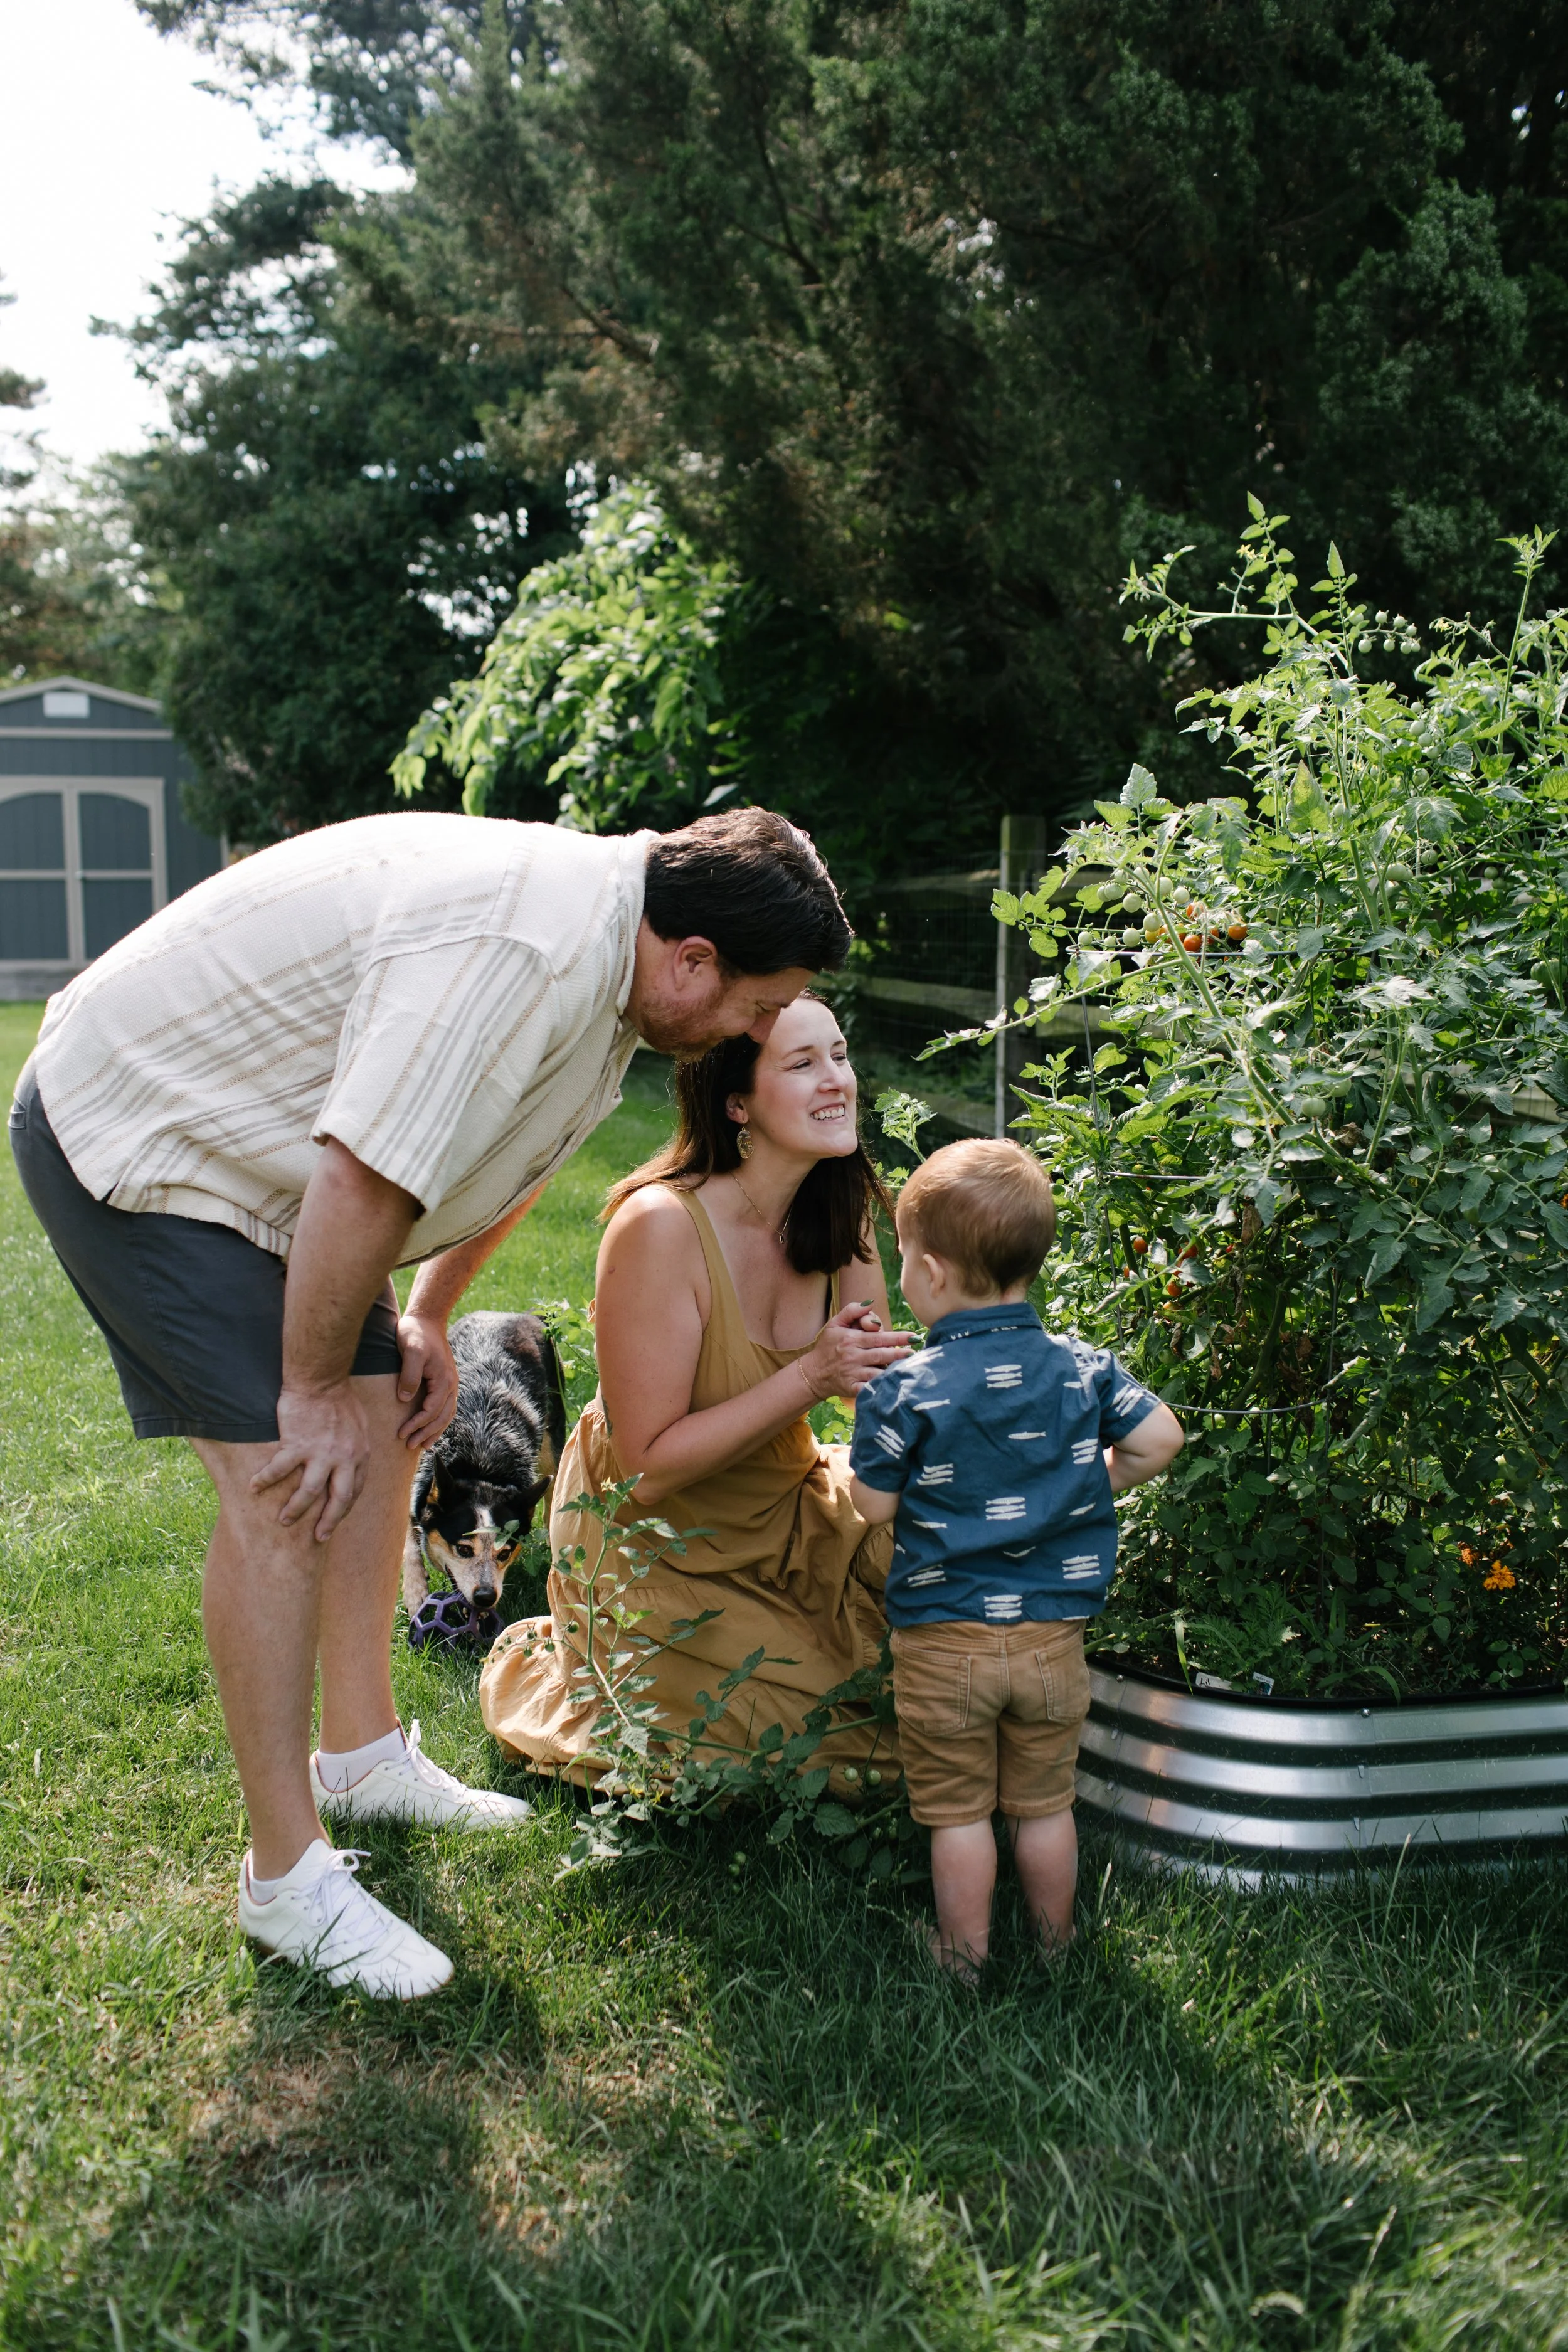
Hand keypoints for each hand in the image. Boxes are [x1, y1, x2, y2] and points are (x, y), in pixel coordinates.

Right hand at [251, 1382, 371, 1541]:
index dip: (343, 1509)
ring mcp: (320, 1453)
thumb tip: (351, 1463)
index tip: (333, 1521)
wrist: (321, 1380)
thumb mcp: (360, 1426)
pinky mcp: (296, 1445)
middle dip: (328, 1522)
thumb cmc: (339, 1399)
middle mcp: (343, 1458)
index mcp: (359, 1454)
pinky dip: (265, 1480)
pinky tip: (253, 1488)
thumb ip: (355, 1448)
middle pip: (337, 1499)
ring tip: (284, 1521)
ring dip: (295, 1510)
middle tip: (318, 1537)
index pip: (353, 1490)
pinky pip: (278, 1470)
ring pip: (308, 1492)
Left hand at [394, 1312, 459, 1449]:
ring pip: (446, 1414)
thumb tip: (405, 1399)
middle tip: (408, 1446)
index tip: (401, 1434)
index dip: (417, 1424)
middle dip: (426, 1433)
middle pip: (441, 1417)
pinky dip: (439, 1421)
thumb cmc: (415, 1332)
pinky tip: (430, 1428)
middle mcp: (450, 1383)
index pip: (431, 1410)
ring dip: (434, 1431)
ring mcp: (449, 1383)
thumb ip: (409, 1374)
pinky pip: (445, 1407)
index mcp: (443, 1379)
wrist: (426, 1318)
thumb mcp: (410, 1350)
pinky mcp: (444, 1381)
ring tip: (422, 1445)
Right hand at [799, 1301, 910, 1403]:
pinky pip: (869, 1389)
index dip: (897, 1338)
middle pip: (881, 1354)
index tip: (913, 1337)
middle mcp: (853, 1356)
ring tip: (910, 1367)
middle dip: (900, 1354)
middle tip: (915, 1352)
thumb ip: (852, 1310)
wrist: (814, 1372)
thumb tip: (871, 1302)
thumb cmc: (828, 1345)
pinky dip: (880, 1389)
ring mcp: (853, 1373)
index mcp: (851, 1339)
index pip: (878, 1337)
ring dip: (894, 1371)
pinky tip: (893, 1387)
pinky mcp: (852, 1388)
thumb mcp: (835, 1323)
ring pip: (877, 1373)